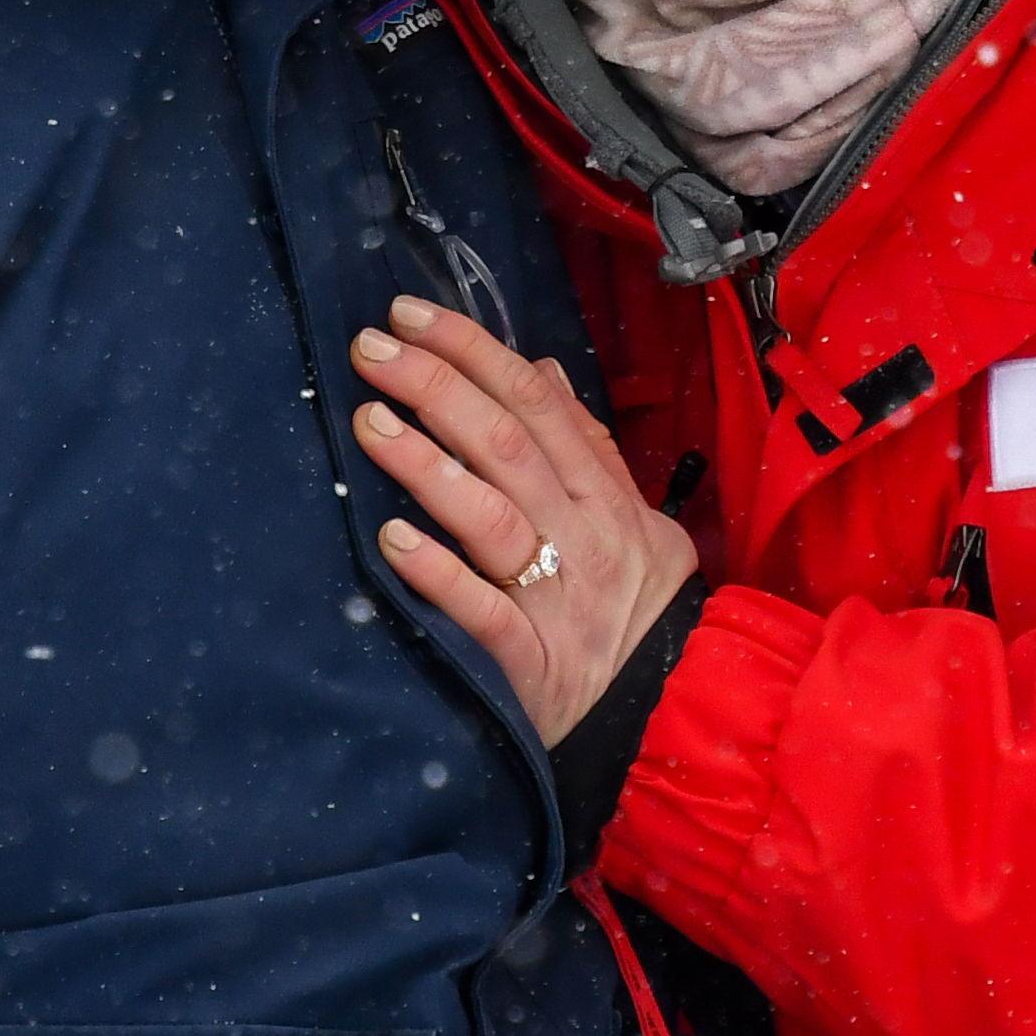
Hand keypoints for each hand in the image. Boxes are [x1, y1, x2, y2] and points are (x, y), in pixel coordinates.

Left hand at [352, 296, 699, 743]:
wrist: (666, 718)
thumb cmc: (636, 616)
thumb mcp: (637, 524)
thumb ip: (591, 447)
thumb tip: (545, 368)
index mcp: (604, 498)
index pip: (535, 402)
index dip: (472, 351)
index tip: (409, 316)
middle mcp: (583, 538)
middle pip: (506, 444)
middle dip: (436, 386)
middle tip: (370, 350)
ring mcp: (557, 598)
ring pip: (490, 514)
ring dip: (426, 463)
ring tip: (370, 422)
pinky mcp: (530, 662)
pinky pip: (482, 610)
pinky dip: (438, 572)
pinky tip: (391, 539)